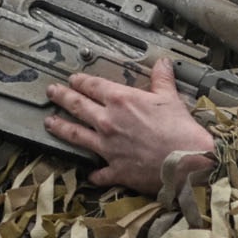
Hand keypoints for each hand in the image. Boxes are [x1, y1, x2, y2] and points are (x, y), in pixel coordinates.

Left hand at [45, 57, 216, 192]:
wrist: (188, 161)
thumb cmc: (181, 130)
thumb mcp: (171, 97)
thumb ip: (162, 79)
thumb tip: (162, 63)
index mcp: (121, 100)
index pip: (93, 86)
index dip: (81, 81)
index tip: (73, 79)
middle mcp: (108, 122)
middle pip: (77, 106)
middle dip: (62, 97)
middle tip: (52, 92)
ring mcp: (108, 147)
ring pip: (75, 135)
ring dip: (60, 127)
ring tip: (49, 123)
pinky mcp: (115, 169)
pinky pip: (99, 172)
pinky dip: (94, 173)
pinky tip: (90, 174)